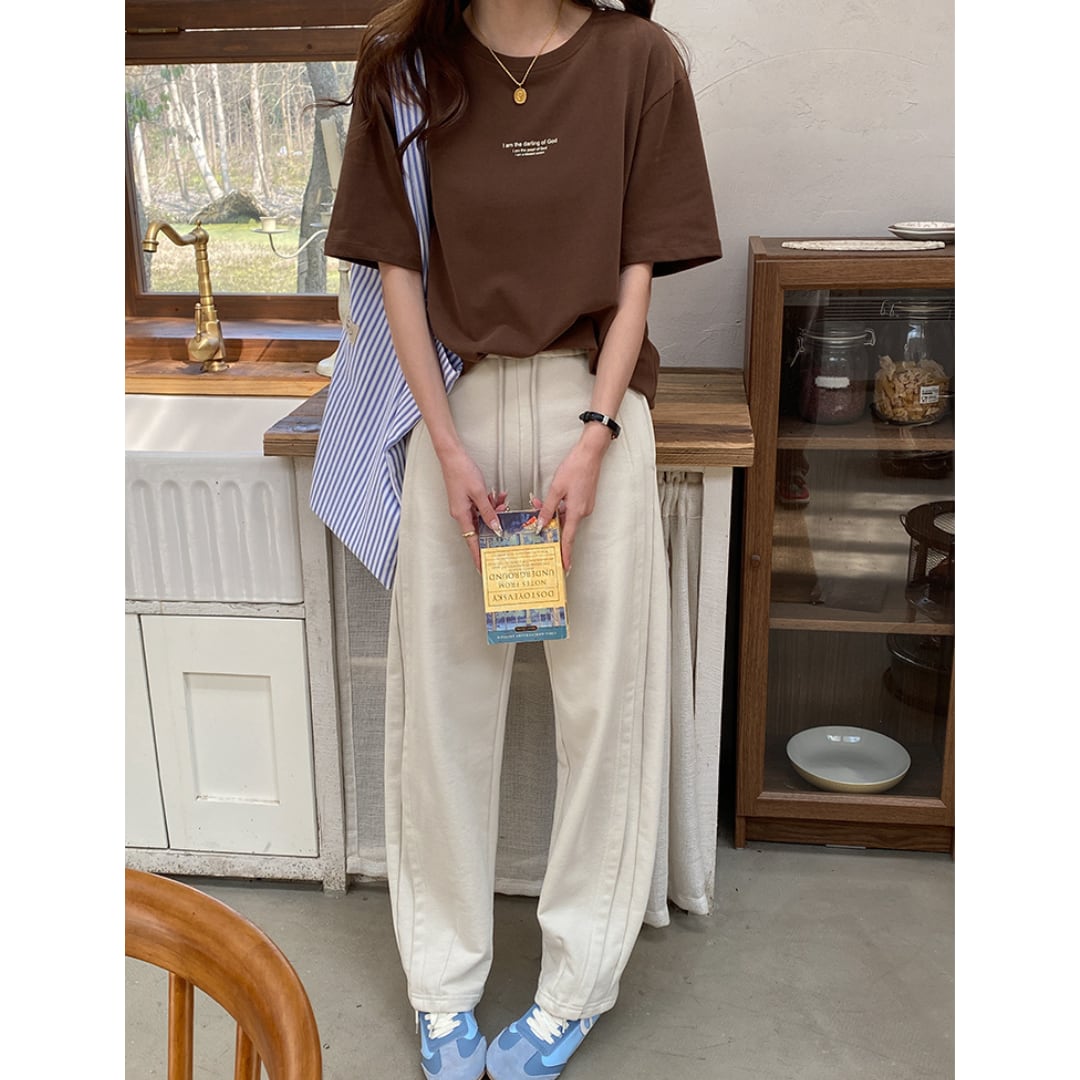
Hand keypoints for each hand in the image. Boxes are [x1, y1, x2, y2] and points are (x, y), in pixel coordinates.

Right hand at [436, 444, 505, 570]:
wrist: (452, 456)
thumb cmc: (461, 471)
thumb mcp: (480, 493)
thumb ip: (488, 511)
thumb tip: (495, 527)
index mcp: (461, 515)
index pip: (471, 541)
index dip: (477, 555)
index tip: (482, 567)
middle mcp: (460, 513)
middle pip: (480, 527)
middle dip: (494, 524)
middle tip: (505, 519)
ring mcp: (463, 506)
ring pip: (482, 515)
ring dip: (494, 510)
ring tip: (503, 502)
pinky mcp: (466, 498)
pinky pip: (481, 506)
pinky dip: (490, 503)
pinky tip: (497, 496)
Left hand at [535, 423, 611, 571]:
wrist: (590, 454)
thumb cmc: (575, 468)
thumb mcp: (556, 489)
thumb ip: (547, 508)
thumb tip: (541, 524)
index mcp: (576, 512)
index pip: (568, 538)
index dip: (565, 554)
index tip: (564, 567)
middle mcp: (583, 512)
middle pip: (564, 527)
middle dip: (549, 526)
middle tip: (535, 524)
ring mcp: (585, 506)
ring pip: (565, 517)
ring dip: (552, 514)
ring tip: (536, 505)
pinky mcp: (585, 500)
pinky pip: (569, 510)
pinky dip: (558, 508)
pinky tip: (549, 501)